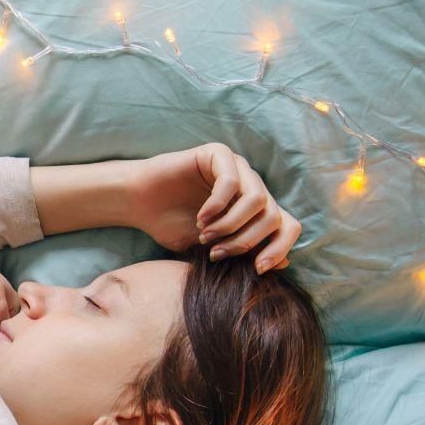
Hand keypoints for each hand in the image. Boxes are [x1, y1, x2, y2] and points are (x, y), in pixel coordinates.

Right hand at [127, 142, 301, 271]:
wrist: (137, 203)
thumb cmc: (171, 225)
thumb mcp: (212, 248)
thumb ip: (244, 252)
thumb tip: (284, 262)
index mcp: (254, 208)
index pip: (287, 226)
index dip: (279, 249)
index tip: (258, 269)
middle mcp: (251, 186)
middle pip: (275, 215)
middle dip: (248, 241)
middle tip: (218, 254)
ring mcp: (237, 168)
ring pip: (258, 199)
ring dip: (232, 225)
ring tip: (206, 236)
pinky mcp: (218, 154)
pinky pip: (232, 182)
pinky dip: (218, 206)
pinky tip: (200, 218)